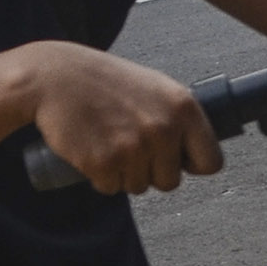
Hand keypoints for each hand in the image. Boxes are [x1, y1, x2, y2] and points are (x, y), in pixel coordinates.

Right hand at [21, 42, 221, 192]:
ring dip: (124, 174)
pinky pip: (111, 188)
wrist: (54, 77)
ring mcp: (134, 147)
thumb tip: (198, 153)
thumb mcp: (155, 87)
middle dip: (151, 171)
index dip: (191, 164)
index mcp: (184, 107)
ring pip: (139, 186)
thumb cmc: (105, 81)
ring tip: (108, 141)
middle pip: (171, 181)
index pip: (212, 161)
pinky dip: (101, 177)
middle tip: (129, 144)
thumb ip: (178, 117)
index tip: (177, 160)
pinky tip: (92, 149)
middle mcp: (164, 129)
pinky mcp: (104, 163)